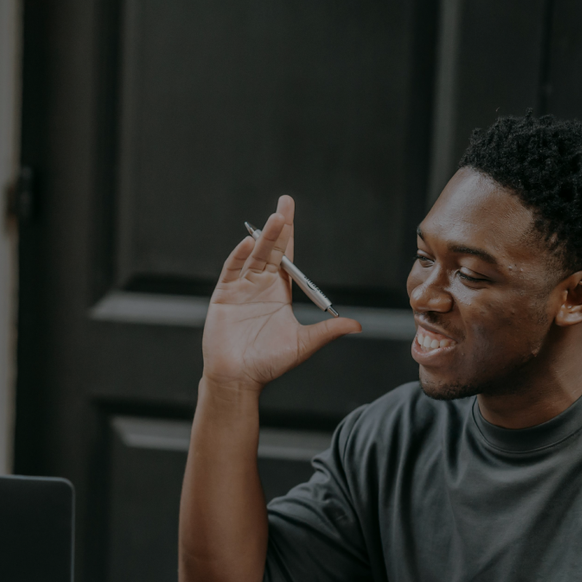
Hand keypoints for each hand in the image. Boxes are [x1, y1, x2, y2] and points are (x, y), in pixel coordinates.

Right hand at [202, 196, 360, 391]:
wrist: (238, 379)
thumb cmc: (268, 364)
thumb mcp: (303, 344)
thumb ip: (327, 331)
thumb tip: (357, 324)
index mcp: (279, 293)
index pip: (287, 257)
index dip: (289, 235)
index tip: (290, 213)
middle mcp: (260, 286)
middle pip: (271, 249)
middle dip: (278, 226)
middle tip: (285, 202)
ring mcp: (241, 289)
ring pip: (254, 256)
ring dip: (264, 237)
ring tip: (275, 219)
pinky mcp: (224, 296)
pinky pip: (232, 271)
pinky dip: (239, 256)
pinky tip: (249, 243)